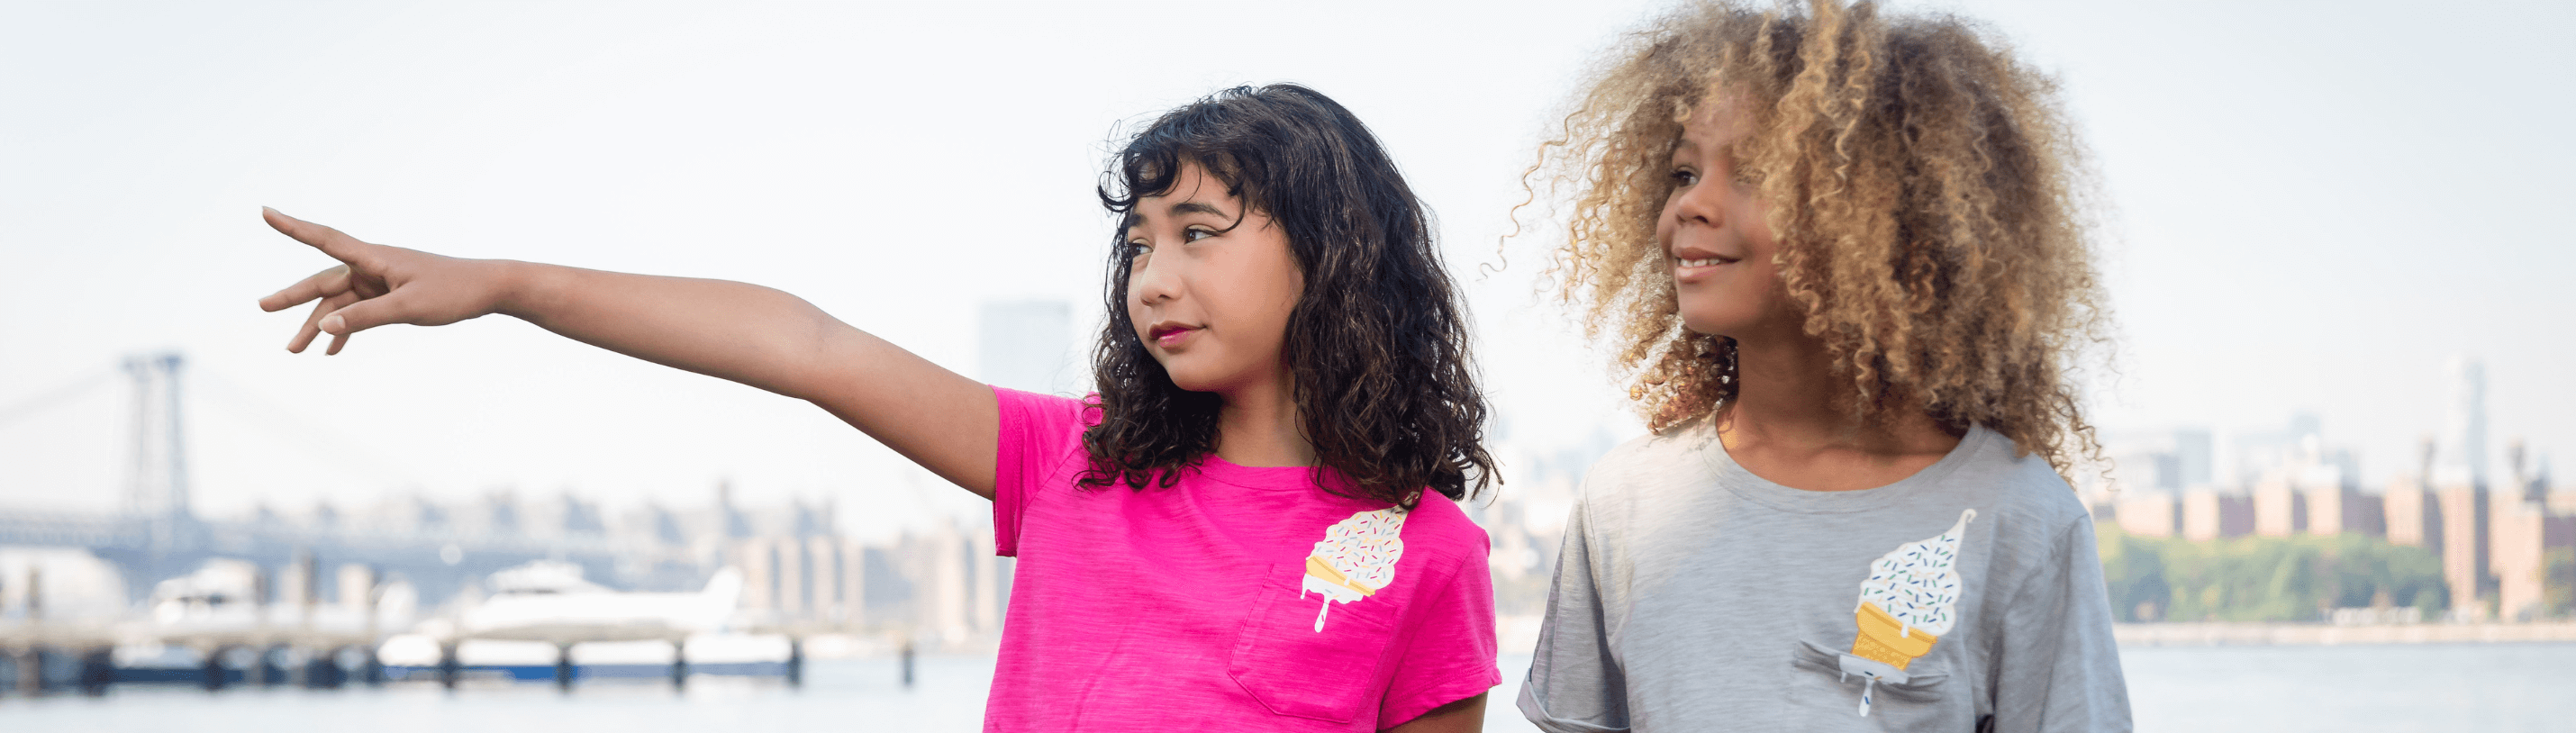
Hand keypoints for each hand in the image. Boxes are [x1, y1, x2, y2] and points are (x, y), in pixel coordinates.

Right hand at [255, 207, 509, 353]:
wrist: (489, 289)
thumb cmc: (453, 292)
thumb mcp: (408, 308)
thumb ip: (366, 317)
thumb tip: (324, 326)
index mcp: (374, 258)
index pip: (325, 239)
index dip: (293, 227)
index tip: (265, 212)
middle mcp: (373, 266)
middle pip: (325, 281)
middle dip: (294, 298)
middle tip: (262, 307)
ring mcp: (382, 280)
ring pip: (340, 302)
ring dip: (319, 325)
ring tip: (294, 351)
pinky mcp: (393, 294)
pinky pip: (360, 311)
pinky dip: (346, 329)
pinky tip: (332, 351)